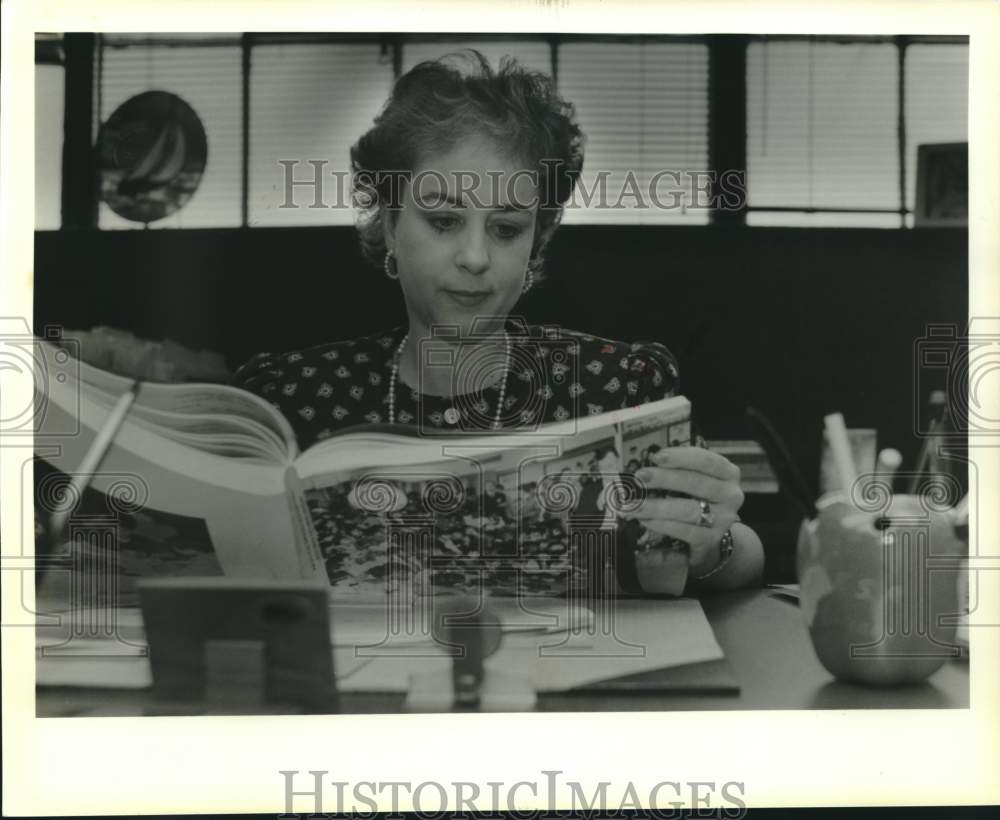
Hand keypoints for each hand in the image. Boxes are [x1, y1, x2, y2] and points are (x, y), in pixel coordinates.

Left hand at [628, 447, 743, 576]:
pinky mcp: (712, 539)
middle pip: (696, 483)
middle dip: (664, 478)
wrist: (712, 535)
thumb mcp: (696, 479)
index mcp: (727, 473)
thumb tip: (650, 462)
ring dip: (658, 506)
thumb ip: (678, 469)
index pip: (705, 460)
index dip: (680, 457)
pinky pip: (685, 531)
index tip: (656, 456)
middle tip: (640, 477)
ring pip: (689, 509)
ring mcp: (723, 519)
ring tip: (636, 504)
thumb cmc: (699, 499)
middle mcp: (730, 495)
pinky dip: (663, 525)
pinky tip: (646, 520)